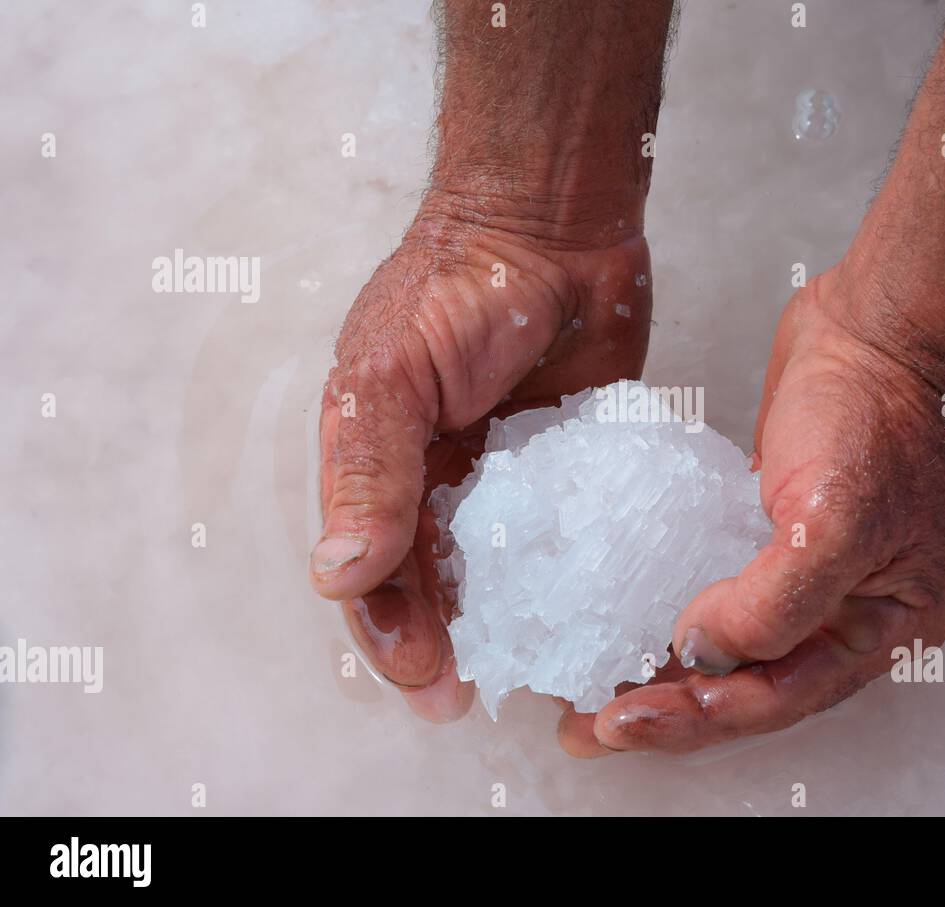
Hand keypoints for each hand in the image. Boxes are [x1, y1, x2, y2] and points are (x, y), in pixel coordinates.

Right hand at [310, 197, 650, 720]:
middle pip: (432, 585)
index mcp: (378, 462)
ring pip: (501, 573)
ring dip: (508, 625)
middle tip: (469, 699)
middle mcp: (439, 478)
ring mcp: (509, 477)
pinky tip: (592, 619)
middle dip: (443, 644)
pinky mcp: (573, 466)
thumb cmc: (458, 284)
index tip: (425, 677)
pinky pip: (569, 537)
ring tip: (536, 675)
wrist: (555, 223)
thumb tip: (338, 573)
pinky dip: (572, 580)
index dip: (389, 630)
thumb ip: (368, 471)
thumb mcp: (392, 374)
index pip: (371, 568)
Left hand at [559, 263, 944, 754]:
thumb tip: (703, 654)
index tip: (619, 722)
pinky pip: (712, 594)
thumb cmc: (880, 416)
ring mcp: (804, 578)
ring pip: (726, 650)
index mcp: (879, 630)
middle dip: (668, 712)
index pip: (777, 698)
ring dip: (661, 674)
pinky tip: (621, 622)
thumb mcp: (836, 519)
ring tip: (589, 694)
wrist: (876, 329)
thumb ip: (776, 603)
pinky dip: (667, 615)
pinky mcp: (765, 538)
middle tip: (587, 727)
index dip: (697, 719)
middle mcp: (843, 616)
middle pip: (745, 688)